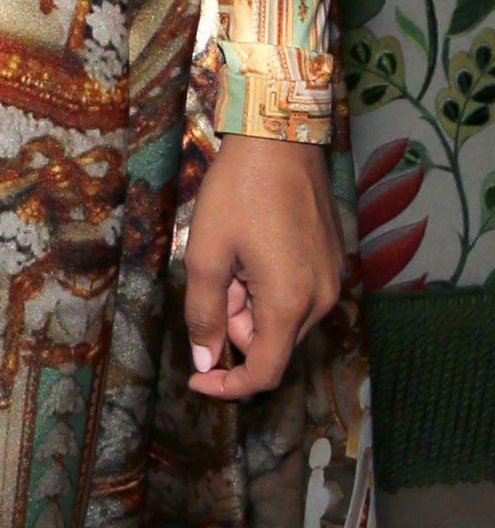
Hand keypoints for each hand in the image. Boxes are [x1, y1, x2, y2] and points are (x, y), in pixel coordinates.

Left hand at [182, 133, 341, 399]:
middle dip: (234, 326)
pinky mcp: (332, 263)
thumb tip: (206, 363)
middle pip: (270, 344)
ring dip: (248, 305)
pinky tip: (251, 250)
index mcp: (290, 303)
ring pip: (281, 320)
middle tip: (214, 278)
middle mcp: (321, 300)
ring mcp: (331, 280)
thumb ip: (204, 315)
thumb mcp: (205, 254)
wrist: (279, 141)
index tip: (196, 379)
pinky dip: (266, 288)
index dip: (228, 386)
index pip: (265, 373)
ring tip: (233, 257)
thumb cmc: (238, 193)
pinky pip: (295, 296)